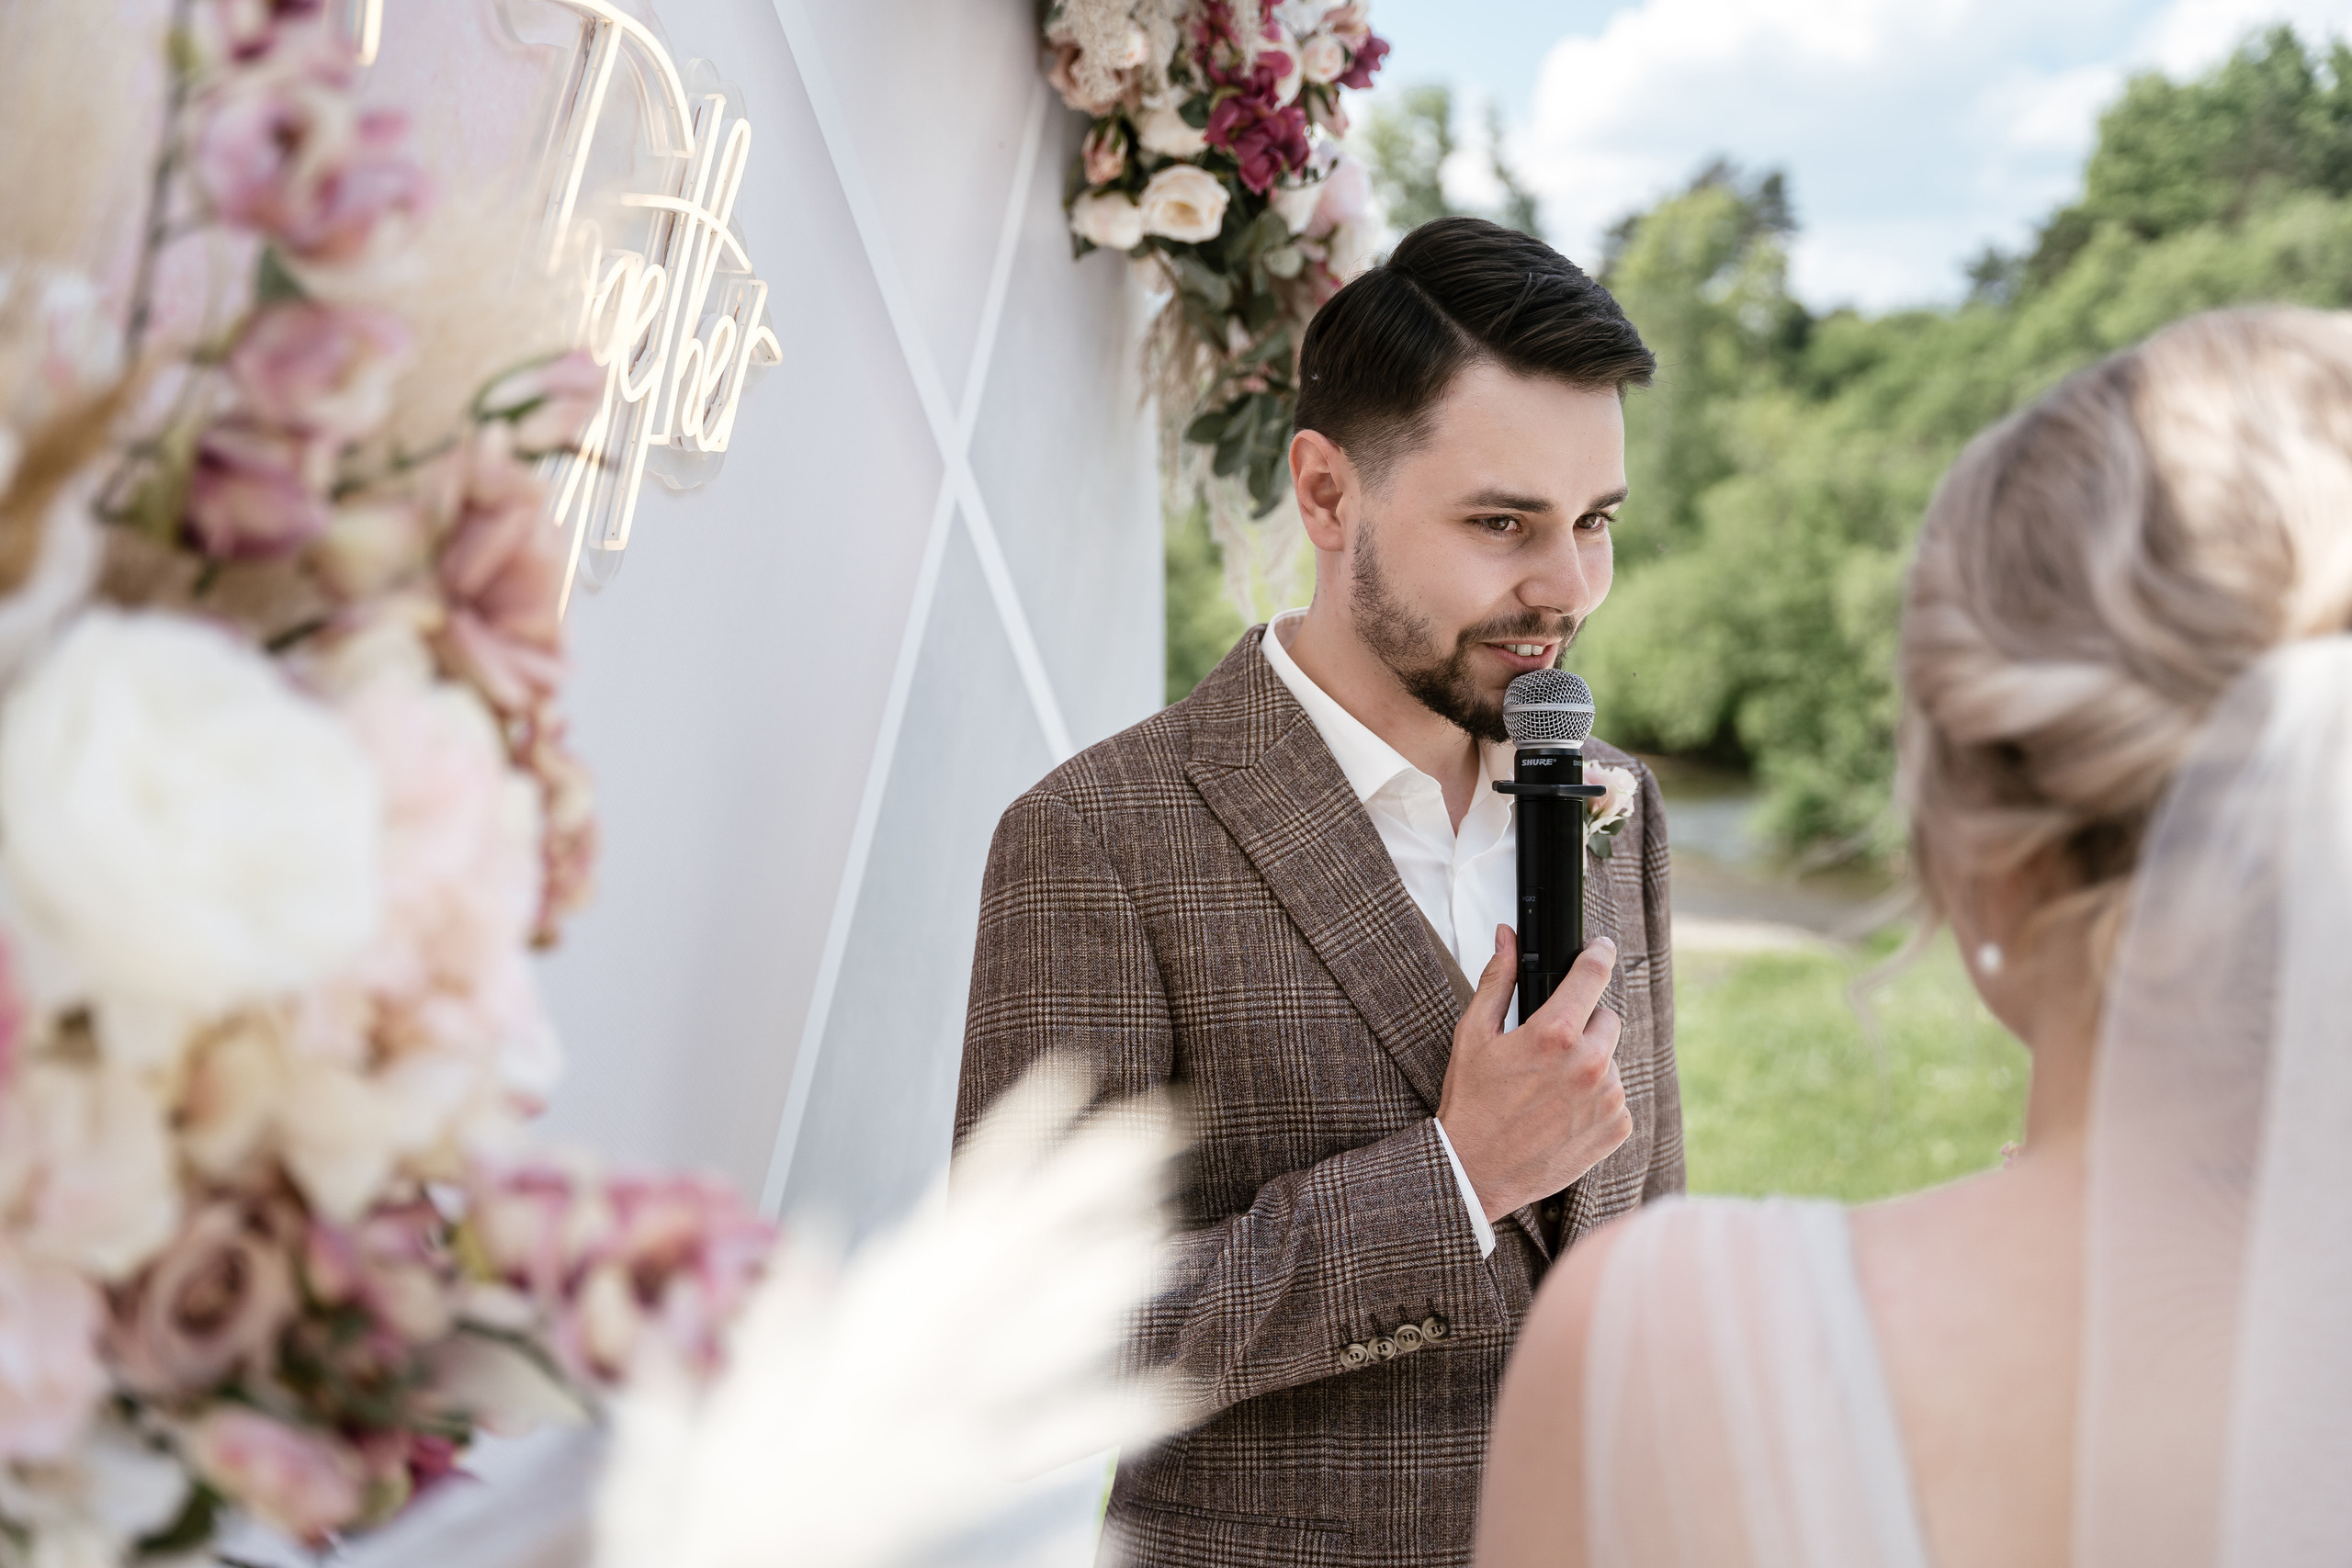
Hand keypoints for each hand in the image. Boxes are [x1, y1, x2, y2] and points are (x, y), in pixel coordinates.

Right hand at [1437, 925, 1630, 1222]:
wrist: (1475, 1171)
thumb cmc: (1471, 1103)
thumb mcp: (1474, 1034)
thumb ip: (1498, 979)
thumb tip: (1507, 938)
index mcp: (1554, 1035)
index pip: (1592, 974)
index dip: (1598, 953)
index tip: (1600, 948)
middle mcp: (1589, 1064)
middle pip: (1607, 1018)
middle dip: (1583, 1024)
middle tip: (1549, 1047)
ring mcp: (1608, 1099)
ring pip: (1612, 1060)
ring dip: (1589, 1065)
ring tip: (1549, 1088)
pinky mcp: (1616, 1128)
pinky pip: (1616, 1098)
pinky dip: (1595, 1100)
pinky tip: (1561, 1112)